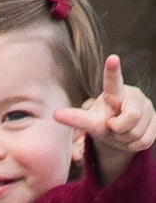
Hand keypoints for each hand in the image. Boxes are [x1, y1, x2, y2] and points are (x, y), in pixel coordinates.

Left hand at [54, 55, 155, 183]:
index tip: (112, 58)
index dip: (112, 71)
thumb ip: (76, 118)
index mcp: (113, 93)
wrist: (118, 137)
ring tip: (121, 133)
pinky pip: (145, 140)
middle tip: (112, 127)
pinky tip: (130, 138)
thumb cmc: (102, 123)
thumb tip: (55, 114)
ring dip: (125, 138)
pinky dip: (133, 145)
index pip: (113, 81)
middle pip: (132, 116)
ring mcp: (147, 107)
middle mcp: (133, 96)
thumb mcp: (88, 121)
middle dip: (119, 129)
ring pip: (138, 132)